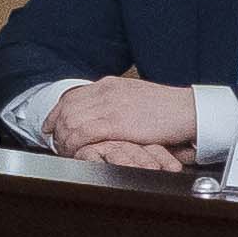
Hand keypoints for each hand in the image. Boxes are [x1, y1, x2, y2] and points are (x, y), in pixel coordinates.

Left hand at [43, 77, 198, 171]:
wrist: (187, 111)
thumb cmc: (167, 109)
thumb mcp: (135, 97)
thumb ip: (115, 103)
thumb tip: (100, 115)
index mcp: (110, 84)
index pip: (72, 96)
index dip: (56, 113)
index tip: (50, 125)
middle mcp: (106, 91)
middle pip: (66, 108)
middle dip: (57, 128)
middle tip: (58, 144)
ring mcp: (109, 105)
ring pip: (70, 121)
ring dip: (64, 139)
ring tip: (66, 151)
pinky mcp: (115, 123)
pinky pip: (82, 133)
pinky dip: (74, 144)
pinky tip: (75, 152)